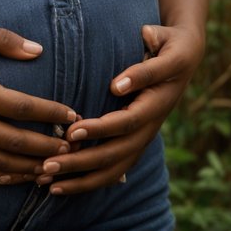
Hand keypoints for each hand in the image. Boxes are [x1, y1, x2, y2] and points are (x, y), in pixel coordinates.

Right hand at [0, 23, 77, 184]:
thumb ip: (2, 40)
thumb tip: (37, 50)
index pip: (24, 108)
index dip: (52, 114)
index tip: (73, 116)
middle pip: (17, 142)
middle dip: (48, 148)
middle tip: (72, 149)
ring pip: (0, 161)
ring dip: (29, 167)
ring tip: (52, 167)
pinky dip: (0, 174)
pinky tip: (17, 175)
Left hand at [33, 22, 204, 195]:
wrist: (184, 57)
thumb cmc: (167, 45)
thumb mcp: (162, 42)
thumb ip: (144, 66)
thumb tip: (117, 85)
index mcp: (156, 102)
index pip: (126, 122)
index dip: (100, 129)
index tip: (71, 131)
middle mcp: (150, 127)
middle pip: (116, 153)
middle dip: (81, 162)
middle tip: (48, 164)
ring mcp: (143, 139)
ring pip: (113, 169)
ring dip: (80, 179)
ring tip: (46, 183)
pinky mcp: (134, 145)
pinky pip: (112, 171)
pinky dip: (86, 182)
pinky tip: (58, 188)